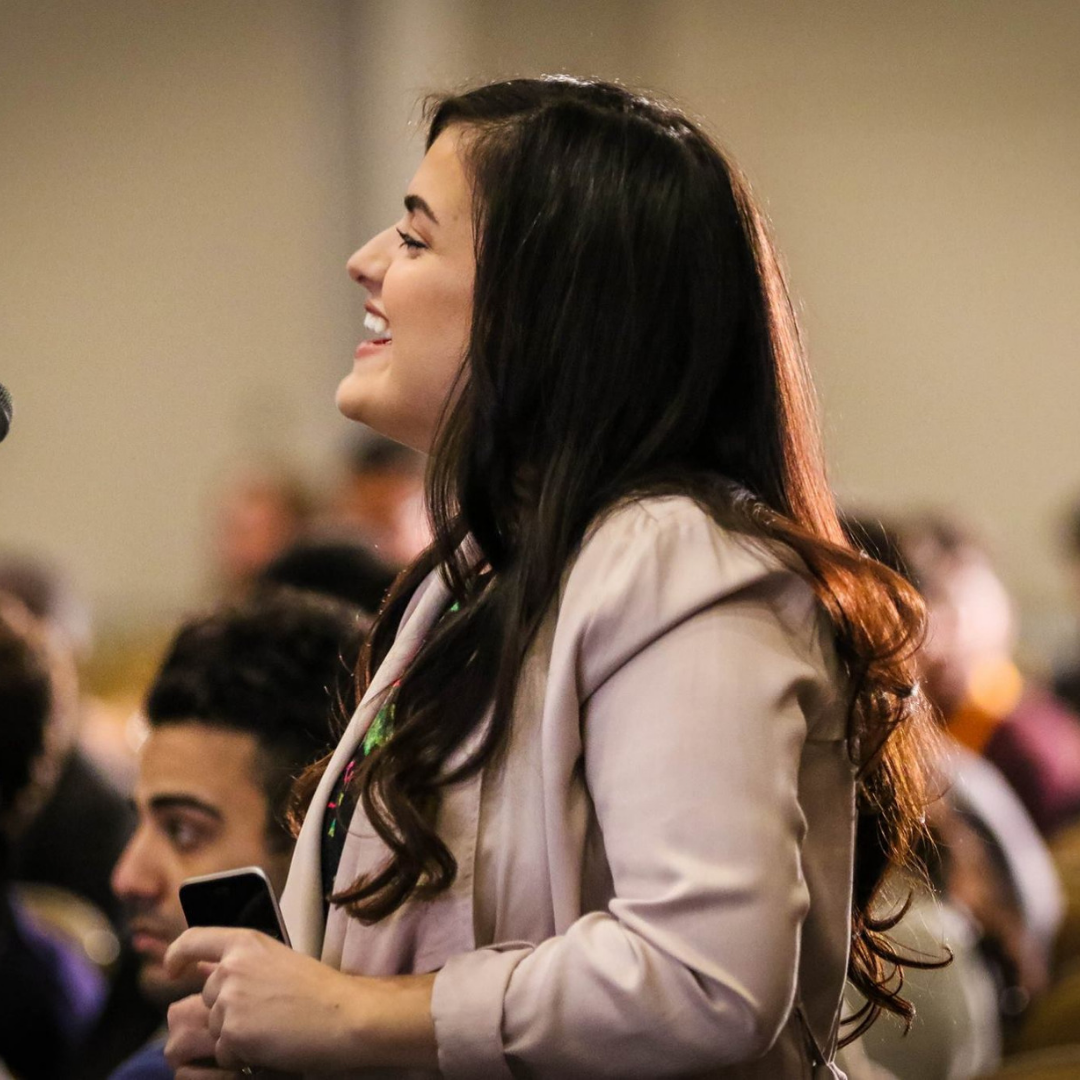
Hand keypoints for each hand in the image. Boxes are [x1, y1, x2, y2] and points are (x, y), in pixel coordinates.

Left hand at [163, 927, 436, 1072]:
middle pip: (208, 995)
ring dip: (237, 1034)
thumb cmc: (320, 991)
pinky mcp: (231, 1032)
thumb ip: (244, 962)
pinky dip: (243, 1056)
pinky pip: (225, 1052)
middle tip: (267, 1014)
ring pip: (215, 1027)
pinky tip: (271, 1045)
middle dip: (228, 1010)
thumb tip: (209, 972)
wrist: (343, 1016)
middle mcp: (231, 966)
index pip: (193, 940)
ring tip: (274, 1028)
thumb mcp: (279, 961)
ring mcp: (228, 1000)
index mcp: (245, 941)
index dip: (178, 955)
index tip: (174, 968)